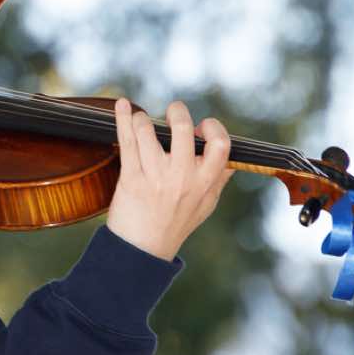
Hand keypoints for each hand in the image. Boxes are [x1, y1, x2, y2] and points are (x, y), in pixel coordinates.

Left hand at [103, 97, 233, 260]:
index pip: (220, 144)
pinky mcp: (130, 178)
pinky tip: (121, 105)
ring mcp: (155, 177)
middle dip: (177, 112)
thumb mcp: (206, 205)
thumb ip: (218, 180)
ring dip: (144, 119)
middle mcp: (182, 178)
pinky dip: (122, 118)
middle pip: (183, 129)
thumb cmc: (175, 224)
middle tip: (173, 111)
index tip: (201, 126)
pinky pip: (127, 141)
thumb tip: (232, 159)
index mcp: (205, 182)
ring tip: (142, 121)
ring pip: (149, 131)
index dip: (212, 127)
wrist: (142, 249)